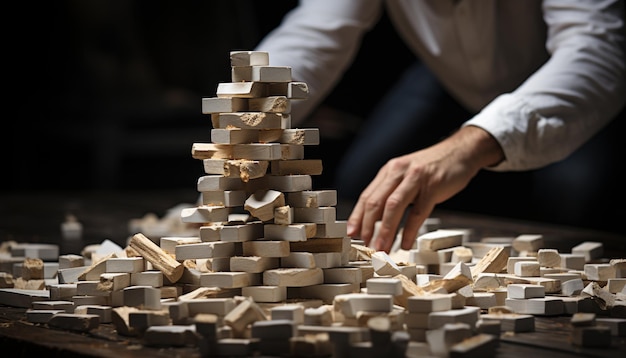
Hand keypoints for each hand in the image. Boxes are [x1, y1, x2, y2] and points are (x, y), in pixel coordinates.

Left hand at [346, 125, 503, 252]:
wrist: (460, 152)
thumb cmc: (432, 167)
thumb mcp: (406, 175)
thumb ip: (391, 193)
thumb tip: (375, 220)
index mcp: (389, 171)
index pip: (367, 196)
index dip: (358, 216)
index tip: (352, 233)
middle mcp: (399, 172)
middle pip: (376, 202)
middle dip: (368, 227)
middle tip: (366, 245)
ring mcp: (415, 179)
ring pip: (394, 207)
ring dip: (386, 231)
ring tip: (382, 248)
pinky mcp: (433, 187)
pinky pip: (418, 212)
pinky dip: (409, 230)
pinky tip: (405, 243)